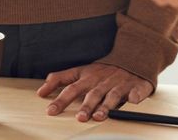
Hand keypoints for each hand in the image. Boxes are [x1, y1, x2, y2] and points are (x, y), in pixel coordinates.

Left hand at [37, 63, 152, 121]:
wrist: (132, 58)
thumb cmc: (104, 70)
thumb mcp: (82, 70)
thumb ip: (61, 78)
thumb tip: (40, 91)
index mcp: (87, 75)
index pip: (70, 83)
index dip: (59, 94)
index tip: (48, 105)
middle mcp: (101, 79)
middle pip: (91, 92)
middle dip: (85, 105)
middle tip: (79, 118)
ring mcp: (119, 83)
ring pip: (111, 95)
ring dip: (106, 106)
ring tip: (99, 116)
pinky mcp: (135, 86)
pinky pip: (136, 92)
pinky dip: (135, 97)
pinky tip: (133, 101)